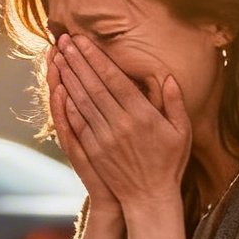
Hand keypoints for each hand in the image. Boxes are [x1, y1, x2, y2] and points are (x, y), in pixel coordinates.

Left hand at [47, 36, 191, 221]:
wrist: (149, 198)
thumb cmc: (169, 162)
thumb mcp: (181, 131)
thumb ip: (174, 102)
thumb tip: (167, 76)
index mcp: (142, 115)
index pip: (114, 79)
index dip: (96, 58)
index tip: (83, 41)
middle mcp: (119, 124)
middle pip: (93, 86)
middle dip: (77, 61)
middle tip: (62, 40)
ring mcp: (103, 138)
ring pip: (81, 102)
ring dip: (67, 78)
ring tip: (57, 57)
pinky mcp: (92, 151)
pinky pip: (77, 123)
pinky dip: (66, 105)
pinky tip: (58, 88)